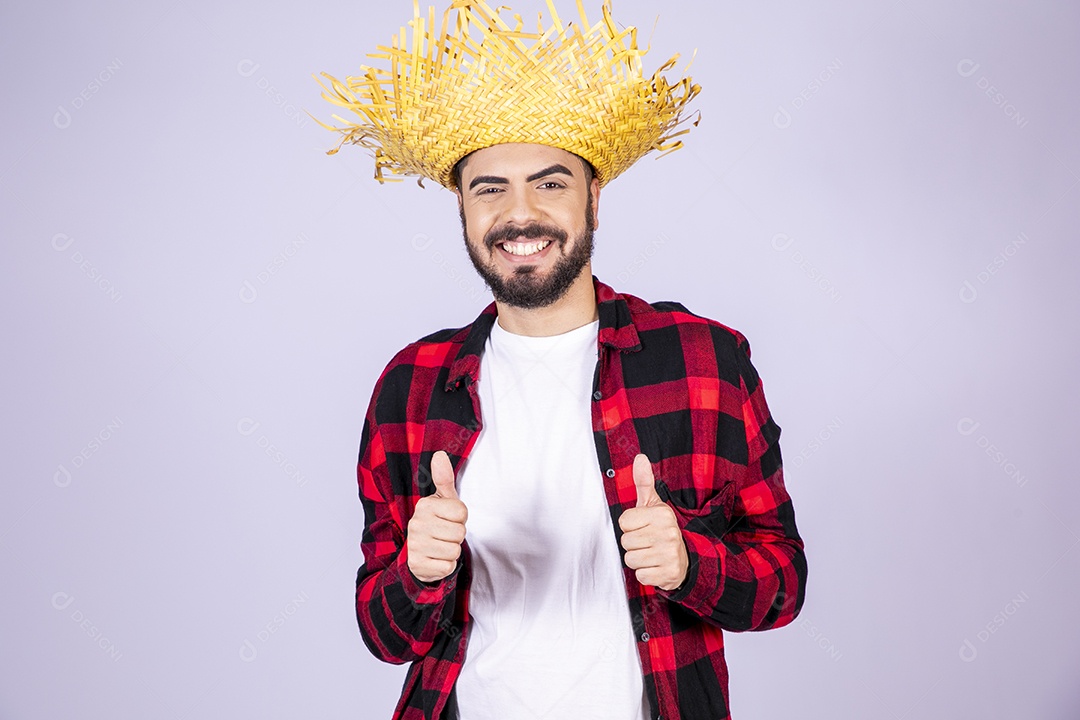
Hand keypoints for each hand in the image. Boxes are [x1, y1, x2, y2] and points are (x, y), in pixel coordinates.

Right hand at [407, 451, 467, 583]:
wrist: (420, 553)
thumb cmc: (438, 522)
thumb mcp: (443, 500)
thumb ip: (444, 478)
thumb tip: (440, 454)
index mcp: (425, 505)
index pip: (462, 513)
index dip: (461, 518)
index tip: (449, 519)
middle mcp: (417, 524)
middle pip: (460, 532)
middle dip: (457, 536)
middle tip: (445, 534)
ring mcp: (415, 545)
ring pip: (454, 550)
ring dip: (452, 551)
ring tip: (441, 546)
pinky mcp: (417, 565)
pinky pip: (447, 567)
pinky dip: (446, 566)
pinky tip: (436, 559)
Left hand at [618, 454, 688, 591]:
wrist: (684, 559)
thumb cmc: (661, 529)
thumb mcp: (653, 504)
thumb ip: (644, 482)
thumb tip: (640, 457)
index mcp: (662, 514)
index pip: (624, 522)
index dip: (630, 526)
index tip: (643, 527)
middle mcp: (668, 533)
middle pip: (625, 542)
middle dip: (633, 544)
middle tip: (647, 542)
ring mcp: (670, 554)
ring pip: (631, 559)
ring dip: (638, 560)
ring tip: (651, 554)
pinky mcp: (669, 574)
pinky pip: (640, 576)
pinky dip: (646, 574)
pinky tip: (656, 567)